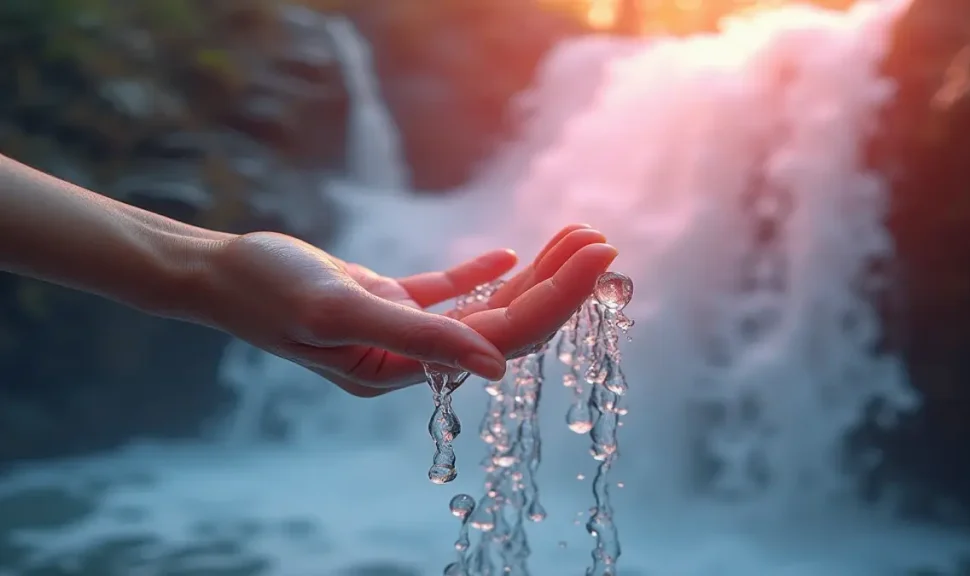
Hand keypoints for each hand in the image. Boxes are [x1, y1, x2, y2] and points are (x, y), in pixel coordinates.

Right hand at [198, 224, 616, 396]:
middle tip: (603, 241)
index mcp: (403, 366)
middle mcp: (410, 356)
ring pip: (484, 307)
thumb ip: (418, 337)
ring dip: (532, 273)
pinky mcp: (385, 303)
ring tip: (575, 237)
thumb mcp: (339, 308)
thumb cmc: (267, 289)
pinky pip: (446, 293)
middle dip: (559, 284)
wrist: (217, 273)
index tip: (599, 258)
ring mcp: (399, 330)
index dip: (557, 299)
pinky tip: (511, 253)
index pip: (503, 336)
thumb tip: (497, 367)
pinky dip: (480, 273)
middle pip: (506, 324)